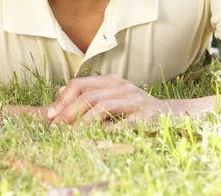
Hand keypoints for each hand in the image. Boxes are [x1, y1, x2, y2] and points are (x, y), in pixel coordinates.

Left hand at [45, 75, 168, 125]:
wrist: (170, 114)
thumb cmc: (136, 109)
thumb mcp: (113, 96)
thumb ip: (90, 93)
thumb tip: (60, 92)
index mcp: (111, 80)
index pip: (80, 84)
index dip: (63, 98)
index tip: (50, 115)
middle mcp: (121, 86)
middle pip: (88, 95)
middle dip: (68, 111)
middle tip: (55, 128)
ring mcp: (133, 99)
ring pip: (101, 106)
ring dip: (82, 122)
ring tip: (70, 135)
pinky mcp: (143, 116)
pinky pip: (120, 124)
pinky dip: (104, 131)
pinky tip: (94, 140)